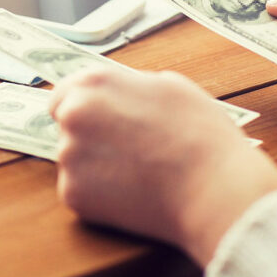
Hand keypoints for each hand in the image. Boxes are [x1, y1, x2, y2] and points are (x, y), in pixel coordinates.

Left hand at [49, 67, 276, 265]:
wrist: (213, 188)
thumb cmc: (200, 134)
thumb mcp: (171, 86)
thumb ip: (132, 85)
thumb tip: (122, 93)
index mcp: (94, 82)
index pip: (64, 93)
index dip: (83, 108)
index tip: (96, 121)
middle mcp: (73, 115)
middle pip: (67, 127)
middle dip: (89, 137)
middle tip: (125, 148)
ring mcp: (70, 156)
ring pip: (75, 161)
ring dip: (95, 166)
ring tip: (136, 170)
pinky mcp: (73, 194)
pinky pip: (82, 191)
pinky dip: (100, 194)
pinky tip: (132, 190)